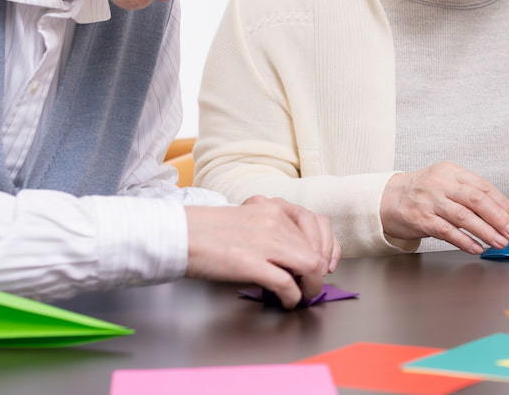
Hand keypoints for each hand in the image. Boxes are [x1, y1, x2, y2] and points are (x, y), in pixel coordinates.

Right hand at [182, 198, 335, 308]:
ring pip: (309, 265)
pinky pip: (286, 283)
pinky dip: (293, 296)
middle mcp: (274, 220)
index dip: (328, 247)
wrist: (180, 234)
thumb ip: (271, 227)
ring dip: (311, 286)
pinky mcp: (252, 263)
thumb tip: (292, 252)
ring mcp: (265, 241)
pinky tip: (288, 301)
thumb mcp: (247, 218)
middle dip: (320, 272)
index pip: (317, 223)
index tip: (327, 263)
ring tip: (305, 295)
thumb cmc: (208, 230)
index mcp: (274, 206)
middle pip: (316, 249)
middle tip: (314, 285)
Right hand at [380, 161, 508, 254]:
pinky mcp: (421, 219)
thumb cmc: (422, 192)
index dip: (502, 204)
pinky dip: (465, 241)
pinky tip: (477, 248)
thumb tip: (500, 214)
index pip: (483, 187)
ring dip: (486, 232)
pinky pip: (447, 232)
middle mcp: (441, 184)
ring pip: (464, 217)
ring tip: (500, 242)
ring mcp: (430, 201)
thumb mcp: (445, 182)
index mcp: (452, 172)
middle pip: (476, 200)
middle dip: (498, 218)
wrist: (388, 199)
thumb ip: (469, 192)